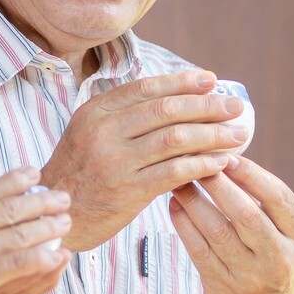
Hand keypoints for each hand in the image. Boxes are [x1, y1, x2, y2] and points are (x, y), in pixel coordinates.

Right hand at [0, 168, 71, 293]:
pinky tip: (59, 255)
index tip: (35, 175)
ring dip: (48, 226)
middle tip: (63, 198)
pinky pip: (18, 263)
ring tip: (67, 223)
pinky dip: (42, 257)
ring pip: (19, 232)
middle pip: (10, 208)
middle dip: (41, 202)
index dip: (15, 182)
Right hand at [40, 71, 249, 251]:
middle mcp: (103, 131)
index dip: (183, 82)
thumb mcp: (88, 132)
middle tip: (236, 106)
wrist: (55, 213)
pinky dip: (202, 164)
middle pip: (166, 110)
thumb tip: (173, 97)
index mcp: (96, 111)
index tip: (211, 80)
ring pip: (175, 139)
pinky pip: (174, 172)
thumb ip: (121, 115)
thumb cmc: (79, 172)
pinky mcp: (127, 190)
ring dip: (212, 134)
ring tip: (238, 134)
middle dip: (207, 106)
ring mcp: (114, 160)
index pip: (147, 87)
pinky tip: (221, 162)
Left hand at [168, 156, 293, 293]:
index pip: (278, 197)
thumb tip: (228, 155)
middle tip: (197, 161)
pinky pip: (198, 249)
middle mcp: (279, 258)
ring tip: (179, 180)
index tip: (227, 156)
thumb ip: (266, 204)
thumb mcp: (285, 236)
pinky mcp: (223, 288)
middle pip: (246, 213)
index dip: (251, 174)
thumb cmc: (271, 262)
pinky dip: (184, 224)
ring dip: (194, 201)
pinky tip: (174, 206)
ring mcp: (251, 276)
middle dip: (218, 184)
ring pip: (217, 230)